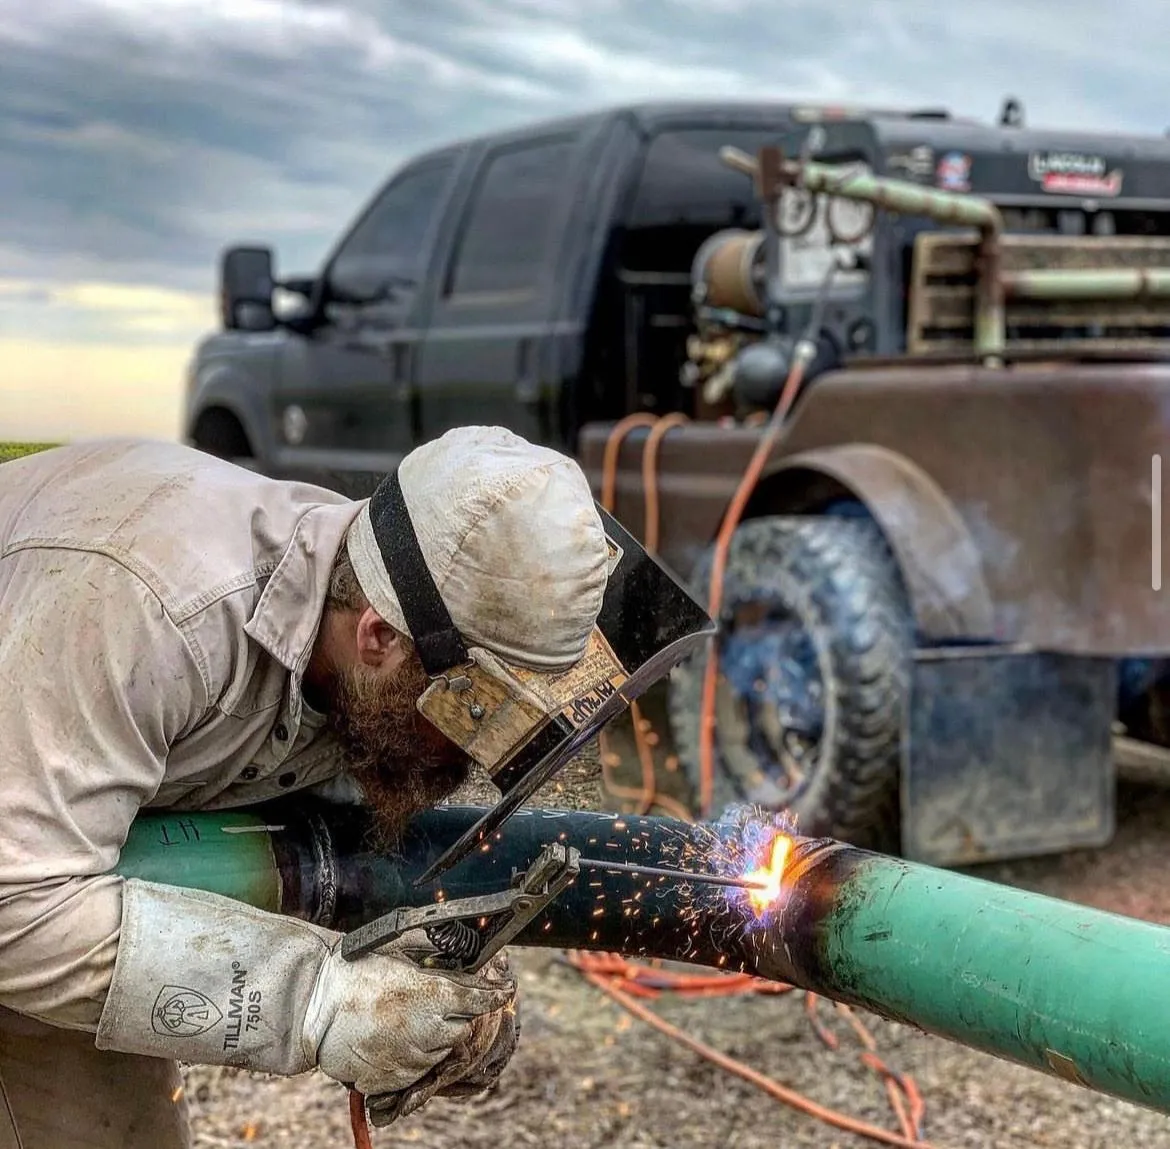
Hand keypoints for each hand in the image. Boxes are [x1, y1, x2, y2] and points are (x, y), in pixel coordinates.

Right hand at [304, 932, 516, 1097]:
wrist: (313, 1004)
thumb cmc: (354, 969)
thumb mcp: (399, 947)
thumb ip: (434, 950)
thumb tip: (461, 948)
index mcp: (432, 994)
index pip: (480, 997)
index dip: (496, 993)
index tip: (505, 989)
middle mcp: (427, 1029)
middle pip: (462, 1027)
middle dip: (456, 1014)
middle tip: (437, 1001)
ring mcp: (410, 1058)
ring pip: (440, 1051)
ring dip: (434, 1037)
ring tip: (406, 1019)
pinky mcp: (393, 1078)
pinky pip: (416, 1070)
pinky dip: (412, 1056)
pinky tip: (393, 1038)